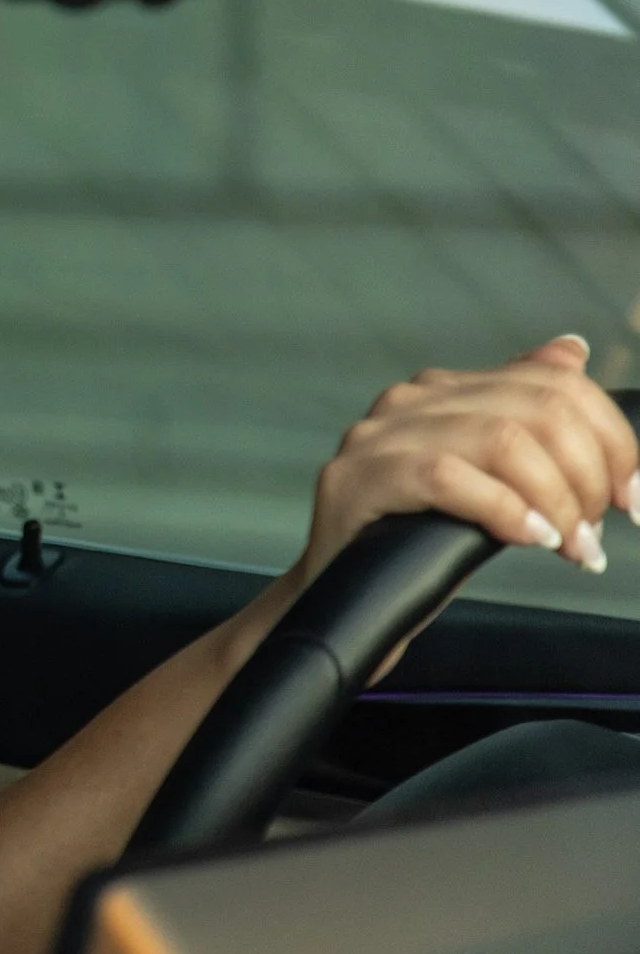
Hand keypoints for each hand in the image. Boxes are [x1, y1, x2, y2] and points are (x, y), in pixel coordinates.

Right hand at [302, 335, 637, 590]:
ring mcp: (378, 436)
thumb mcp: (490, 478)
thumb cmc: (417, 546)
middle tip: (595, 533)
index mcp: (446, 391)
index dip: (612, 440)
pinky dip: (504, 510)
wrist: (342, 603)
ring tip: (568, 546)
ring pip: (502, 437)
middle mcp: (410, 400)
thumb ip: (526, 416)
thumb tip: (572, 350)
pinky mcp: (356, 478)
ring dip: (555, 500)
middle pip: (538, 407)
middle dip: (589, 475)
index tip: (632, 498)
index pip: (554, 382)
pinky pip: (448, 477)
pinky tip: (528, 538)